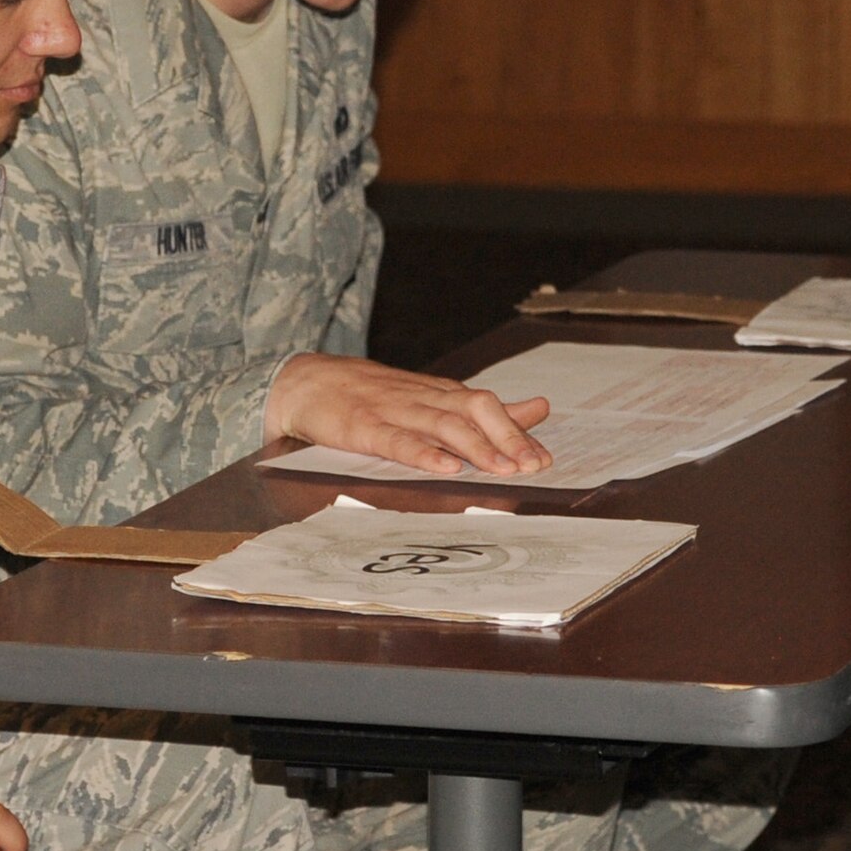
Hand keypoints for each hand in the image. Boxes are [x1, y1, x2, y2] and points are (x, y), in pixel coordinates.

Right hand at [265, 353, 553, 476]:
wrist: (305, 382)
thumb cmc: (369, 394)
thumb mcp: (430, 396)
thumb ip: (483, 409)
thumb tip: (537, 408)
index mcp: (439, 393)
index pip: (488, 406)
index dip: (518, 432)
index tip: (544, 458)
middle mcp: (422, 398)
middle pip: (474, 410)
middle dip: (507, 437)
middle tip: (532, 466)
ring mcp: (393, 411)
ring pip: (443, 425)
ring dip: (476, 447)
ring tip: (502, 469)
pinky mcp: (364, 428)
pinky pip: (397, 441)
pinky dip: (423, 454)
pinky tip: (445, 468)